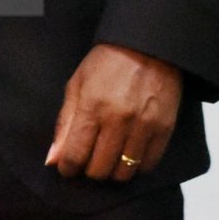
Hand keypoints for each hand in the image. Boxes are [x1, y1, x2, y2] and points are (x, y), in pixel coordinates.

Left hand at [46, 43, 180, 180]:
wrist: (147, 46)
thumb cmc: (107, 63)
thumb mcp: (77, 85)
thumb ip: (64, 124)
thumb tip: (54, 159)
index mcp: (92, 106)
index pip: (75, 155)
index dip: (67, 167)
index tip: (67, 167)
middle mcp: (119, 120)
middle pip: (99, 169)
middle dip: (89, 170)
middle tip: (88, 159)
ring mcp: (144, 126)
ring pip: (124, 172)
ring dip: (112, 171)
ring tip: (108, 158)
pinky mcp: (164, 129)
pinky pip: (148, 165)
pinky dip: (136, 166)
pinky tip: (128, 154)